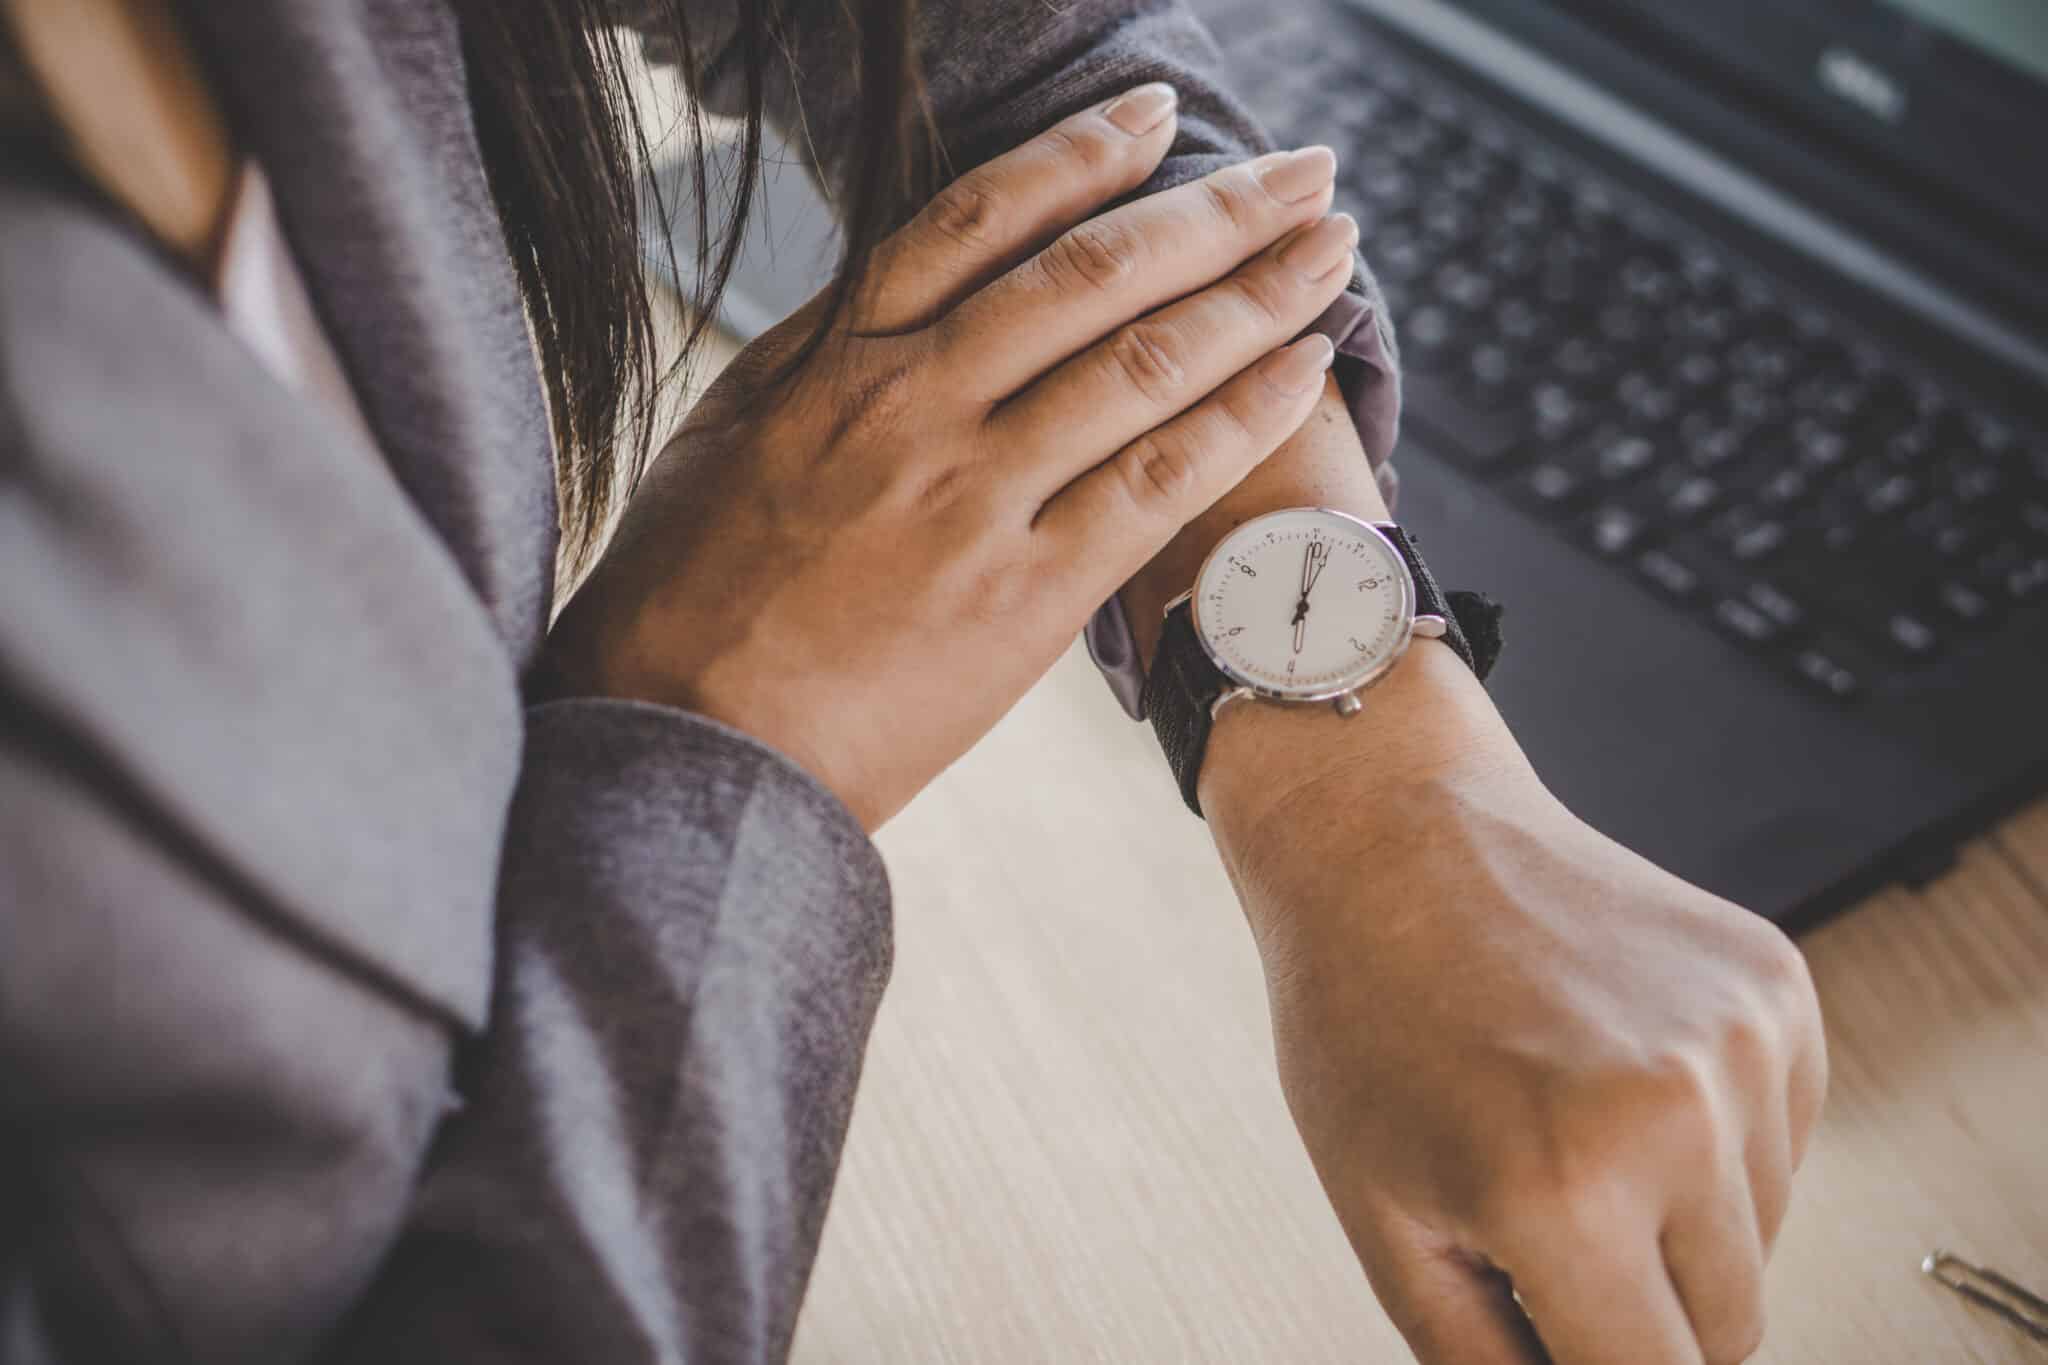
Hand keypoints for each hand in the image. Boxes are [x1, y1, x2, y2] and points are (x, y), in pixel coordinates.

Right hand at [540, 85, 1359, 827]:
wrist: (684, 745)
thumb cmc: (683, 601)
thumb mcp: (724, 438)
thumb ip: (819, 358)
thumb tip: (885, 292)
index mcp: (838, 359)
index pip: (982, 218)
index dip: (1085, 154)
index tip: (1159, 117)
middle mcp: (916, 405)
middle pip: (1095, 274)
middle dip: (1217, 210)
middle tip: (1304, 171)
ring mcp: (975, 498)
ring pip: (1142, 364)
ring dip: (1256, 296)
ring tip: (1334, 250)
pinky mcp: (1023, 597)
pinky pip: (1155, 487)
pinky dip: (1240, 419)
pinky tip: (1303, 371)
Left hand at [1204, 650, 1827, 1364]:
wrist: (1390, 832)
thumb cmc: (1362, 1019)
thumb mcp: (1385, 1220)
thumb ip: (1486, 1360)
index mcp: (1563, 1191)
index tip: (1574, 1342)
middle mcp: (1676, 1116)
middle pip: (1727, 1328)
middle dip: (1641, 1311)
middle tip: (1542, 1225)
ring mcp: (1741, 1042)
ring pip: (1761, 1238)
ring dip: (1683, 1222)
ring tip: (1566, 1125)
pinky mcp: (1778, 987)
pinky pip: (1782, 1141)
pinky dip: (1715, 1138)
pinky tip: (1613, 1067)